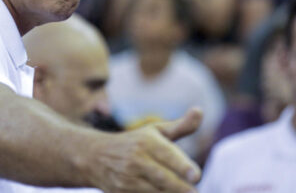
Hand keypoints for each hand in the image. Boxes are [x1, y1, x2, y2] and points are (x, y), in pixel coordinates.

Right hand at [85, 109, 202, 192]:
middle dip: (181, 188)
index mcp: (147, 141)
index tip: (196, 176)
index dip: (183, 167)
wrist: (95, 156)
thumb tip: (200, 111)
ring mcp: (127, 179)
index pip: (167, 155)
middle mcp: (136, 159)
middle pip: (163, 178)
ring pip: (155, 192)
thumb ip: (181, 126)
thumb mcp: (155, 132)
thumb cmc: (135, 143)